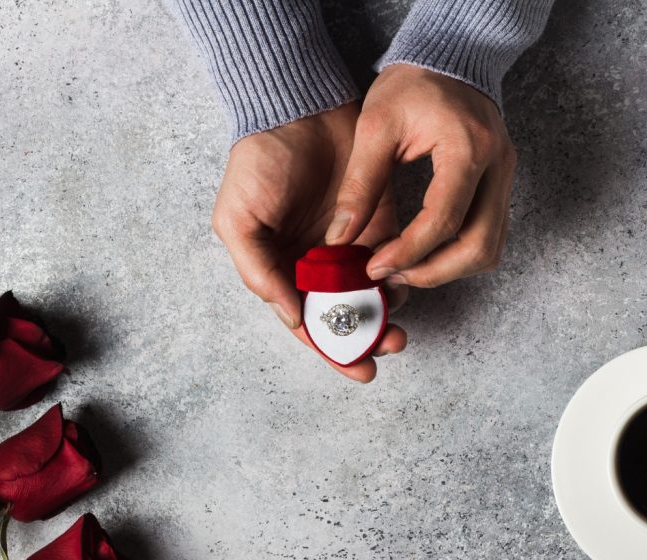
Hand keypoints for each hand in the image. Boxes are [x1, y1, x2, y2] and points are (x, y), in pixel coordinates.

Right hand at [212, 103, 407, 381]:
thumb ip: (260, 272)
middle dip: (366, 336)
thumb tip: (293, 318)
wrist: (298, 106)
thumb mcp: (239, 220)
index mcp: (282, 269)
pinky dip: (402, 276)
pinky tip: (408, 286)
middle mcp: (317, 264)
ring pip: (373, 293)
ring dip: (387, 313)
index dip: (332, 348)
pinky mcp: (379, 219)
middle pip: (346, 314)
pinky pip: (395, 257)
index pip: (309, 321)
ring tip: (400, 327)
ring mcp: (350, 244)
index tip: (358, 367)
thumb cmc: (258, 161)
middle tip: (388, 347)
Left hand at [326, 65, 516, 286]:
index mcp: (468, 147)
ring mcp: (506, 178)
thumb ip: (359, 185)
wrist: (448, 57)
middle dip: (433, 272)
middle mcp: (498, 167)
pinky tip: (424, 253)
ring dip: (448, 269)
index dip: (409, 252)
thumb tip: (340, 238)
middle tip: (393, 275)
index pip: (444, 220)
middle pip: (479, 246)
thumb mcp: (375, 126)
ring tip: (405, 268)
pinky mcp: (502, 186)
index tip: (376, 265)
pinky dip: (458, 254)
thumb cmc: (411, 85)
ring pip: (490, 249)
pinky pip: (489, 236)